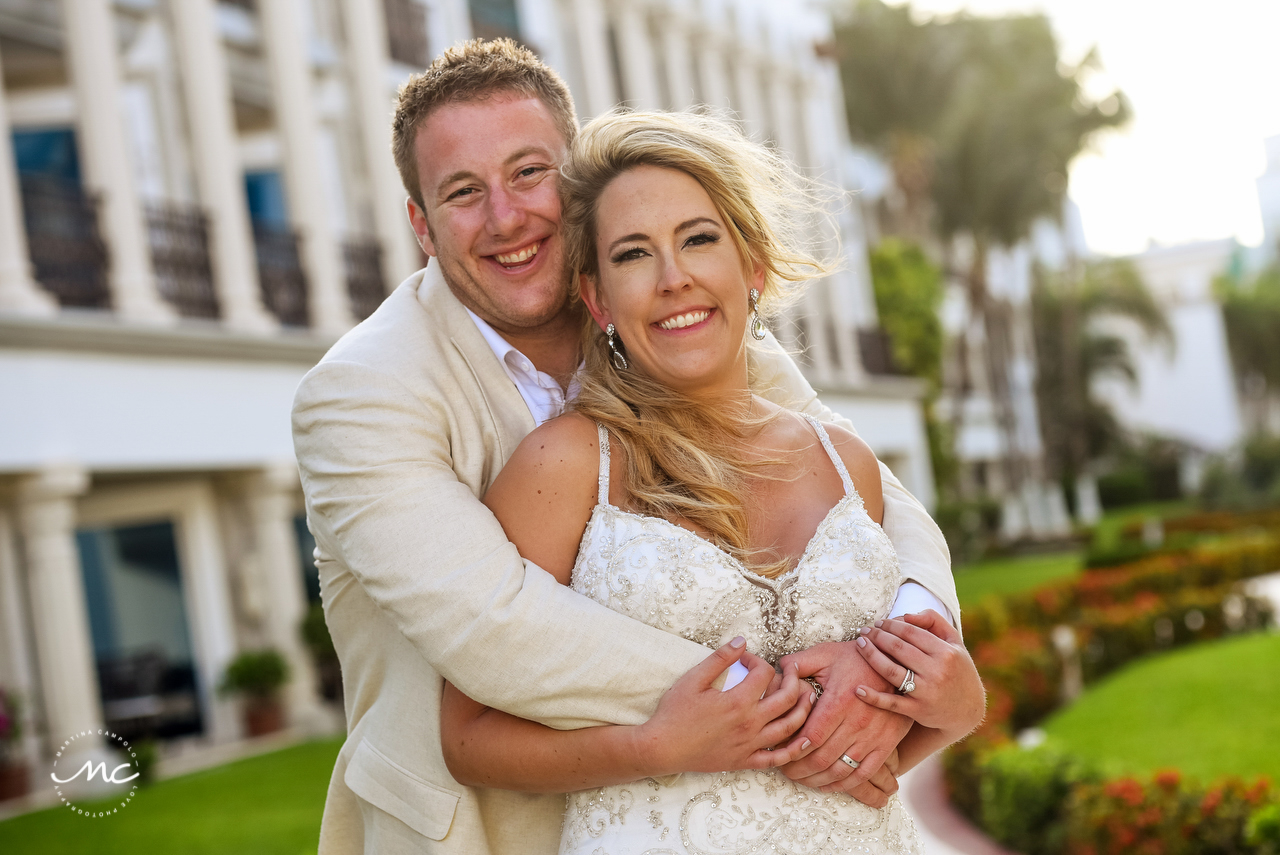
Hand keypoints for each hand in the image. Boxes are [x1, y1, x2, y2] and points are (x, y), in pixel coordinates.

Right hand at [636, 637, 814, 775]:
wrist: (662, 748)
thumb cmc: (675, 712)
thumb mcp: (694, 678)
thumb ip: (720, 658)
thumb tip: (742, 640)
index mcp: (738, 701)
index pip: (764, 674)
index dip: (759, 660)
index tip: (747, 658)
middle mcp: (750, 723)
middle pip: (787, 699)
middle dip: (794, 680)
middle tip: (792, 671)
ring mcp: (750, 744)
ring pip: (790, 728)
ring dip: (804, 710)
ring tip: (809, 696)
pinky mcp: (746, 761)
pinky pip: (778, 759)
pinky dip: (795, 750)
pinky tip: (804, 740)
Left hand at [774, 641, 911, 797]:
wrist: (896, 666)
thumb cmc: (857, 659)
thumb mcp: (826, 654)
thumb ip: (799, 662)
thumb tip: (779, 671)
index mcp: (839, 701)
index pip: (811, 737)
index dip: (793, 751)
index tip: (780, 755)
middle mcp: (857, 722)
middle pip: (823, 758)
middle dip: (800, 770)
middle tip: (786, 771)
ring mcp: (873, 736)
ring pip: (842, 770)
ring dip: (819, 780)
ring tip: (803, 779)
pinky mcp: (887, 744)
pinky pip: (864, 773)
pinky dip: (845, 785)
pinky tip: (829, 784)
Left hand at [853, 610, 985, 740]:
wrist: (967, 710)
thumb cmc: (956, 669)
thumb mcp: (954, 642)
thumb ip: (934, 621)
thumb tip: (906, 615)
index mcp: (946, 653)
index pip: (910, 632)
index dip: (890, 625)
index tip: (877, 622)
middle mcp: (937, 672)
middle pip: (898, 648)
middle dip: (877, 636)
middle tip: (863, 630)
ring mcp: (926, 692)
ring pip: (891, 670)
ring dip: (870, 655)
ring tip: (859, 645)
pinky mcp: (918, 711)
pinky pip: (891, 703)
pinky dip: (873, 697)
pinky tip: (858, 689)